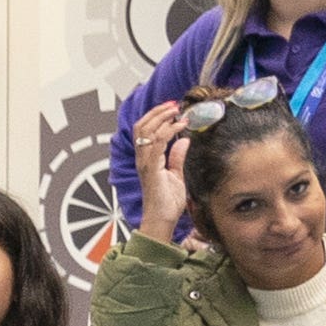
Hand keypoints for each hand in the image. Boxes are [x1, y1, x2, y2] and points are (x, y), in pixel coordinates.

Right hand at [130, 100, 192, 241]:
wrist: (162, 220)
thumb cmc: (167, 203)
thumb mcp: (176, 176)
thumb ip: (177, 158)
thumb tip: (184, 140)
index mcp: (146, 159)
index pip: (145, 130)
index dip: (157, 116)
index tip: (173, 109)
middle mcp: (142, 158)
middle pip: (142, 126)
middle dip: (157, 112)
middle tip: (173, 105)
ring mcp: (145, 163)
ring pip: (146, 130)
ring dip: (162, 117)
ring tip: (176, 111)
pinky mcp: (151, 168)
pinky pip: (157, 143)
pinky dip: (169, 131)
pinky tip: (180, 127)